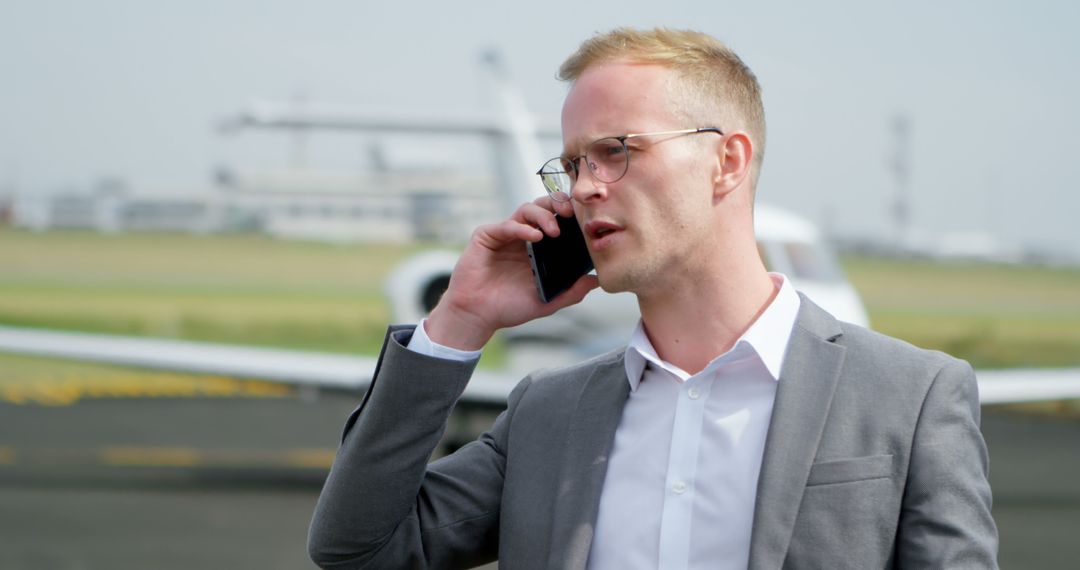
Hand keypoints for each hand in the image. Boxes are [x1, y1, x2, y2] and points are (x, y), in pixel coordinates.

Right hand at [425, 197, 599, 350]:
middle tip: (571, 214)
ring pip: (527, 209)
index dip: (570, 215)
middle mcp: (523, 237)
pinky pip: (506, 224)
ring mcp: (505, 235)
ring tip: (554, 231)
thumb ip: (572, 291)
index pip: (558, 221)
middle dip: (558, 205)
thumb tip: (598, 281)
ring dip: (543, 215)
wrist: (478, 316)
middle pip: (544, 207)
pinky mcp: (487, 236)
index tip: (585, 218)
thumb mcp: (547, 301)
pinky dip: (522, 227)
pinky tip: (534, 236)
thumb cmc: (509, 308)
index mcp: (539, 248)